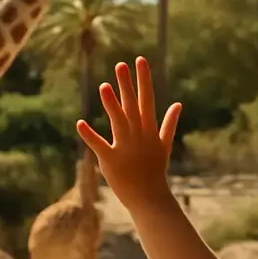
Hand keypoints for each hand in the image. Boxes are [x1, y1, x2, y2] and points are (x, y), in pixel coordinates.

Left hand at [77, 57, 181, 210]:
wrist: (150, 198)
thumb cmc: (156, 171)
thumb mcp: (165, 145)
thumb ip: (169, 123)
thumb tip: (178, 104)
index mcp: (150, 130)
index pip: (147, 99)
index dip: (143, 79)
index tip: (140, 60)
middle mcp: (139, 136)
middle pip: (132, 106)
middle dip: (127, 85)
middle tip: (121, 65)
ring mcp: (125, 148)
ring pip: (119, 121)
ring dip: (112, 104)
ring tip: (103, 85)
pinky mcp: (111, 160)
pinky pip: (99, 145)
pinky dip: (89, 135)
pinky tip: (80, 123)